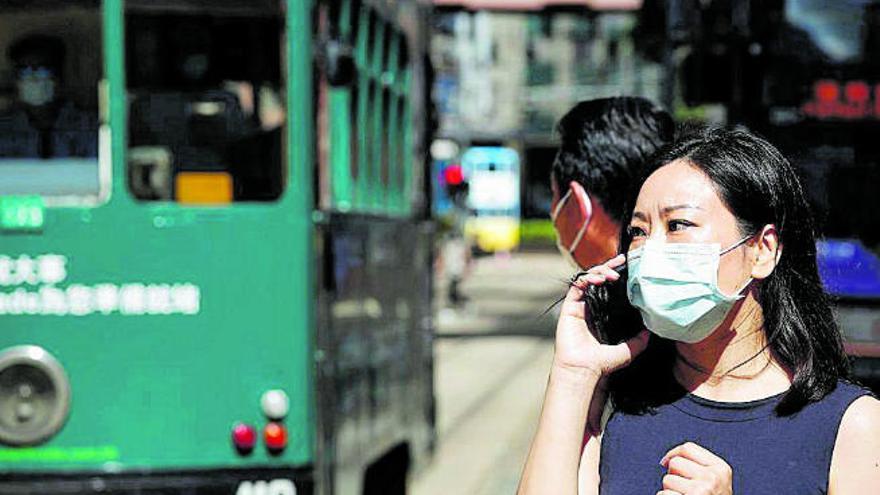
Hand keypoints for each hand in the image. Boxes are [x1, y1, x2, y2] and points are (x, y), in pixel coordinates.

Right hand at [553, 253, 648, 379]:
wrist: (584, 370)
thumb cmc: (601, 363)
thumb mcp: (628, 351)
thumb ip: (639, 341)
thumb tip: (651, 332)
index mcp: (599, 314)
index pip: (607, 288)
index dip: (615, 275)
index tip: (626, 266)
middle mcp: (588, 308)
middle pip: (597, 279)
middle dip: (608, 266)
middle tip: (621, 260)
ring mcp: (578, 306)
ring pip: (587, 279)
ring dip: (600, 271)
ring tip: (612, 274)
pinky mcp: (569, 307)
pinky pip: (577, 286)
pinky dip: (588, 278)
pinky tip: (600, 279)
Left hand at [658, 442, 733, 494]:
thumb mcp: (715, 483)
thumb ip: (699, 467)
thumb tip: (667, 459)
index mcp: (721, 469)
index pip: (688, 448)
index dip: (674, 454)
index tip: (666, 462)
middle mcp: (713, 478)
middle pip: (675, 462)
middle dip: (674, 475)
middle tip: (684, 490)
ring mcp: (701, 490)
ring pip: (667, 479)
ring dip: (670, 491)